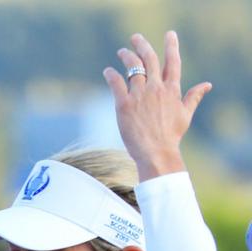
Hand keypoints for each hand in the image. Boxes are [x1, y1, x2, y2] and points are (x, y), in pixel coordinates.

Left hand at [103, 31, 210, 181]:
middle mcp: (156, 88)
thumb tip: (207, 85)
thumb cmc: (171, 135)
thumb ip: (193, 97)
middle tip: (135, 38)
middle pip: (149, 58)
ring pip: (132, 67)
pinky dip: (111, 74)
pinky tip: (108, 71)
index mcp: (172, 89)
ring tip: (121, 52)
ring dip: (126, 56)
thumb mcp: (186, 114)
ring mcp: (140, 95)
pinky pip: (116, 83)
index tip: (169, 34)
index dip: (171, 46)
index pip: (173, 62)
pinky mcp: (124, 104)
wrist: (156, 152)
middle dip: (142, 44)